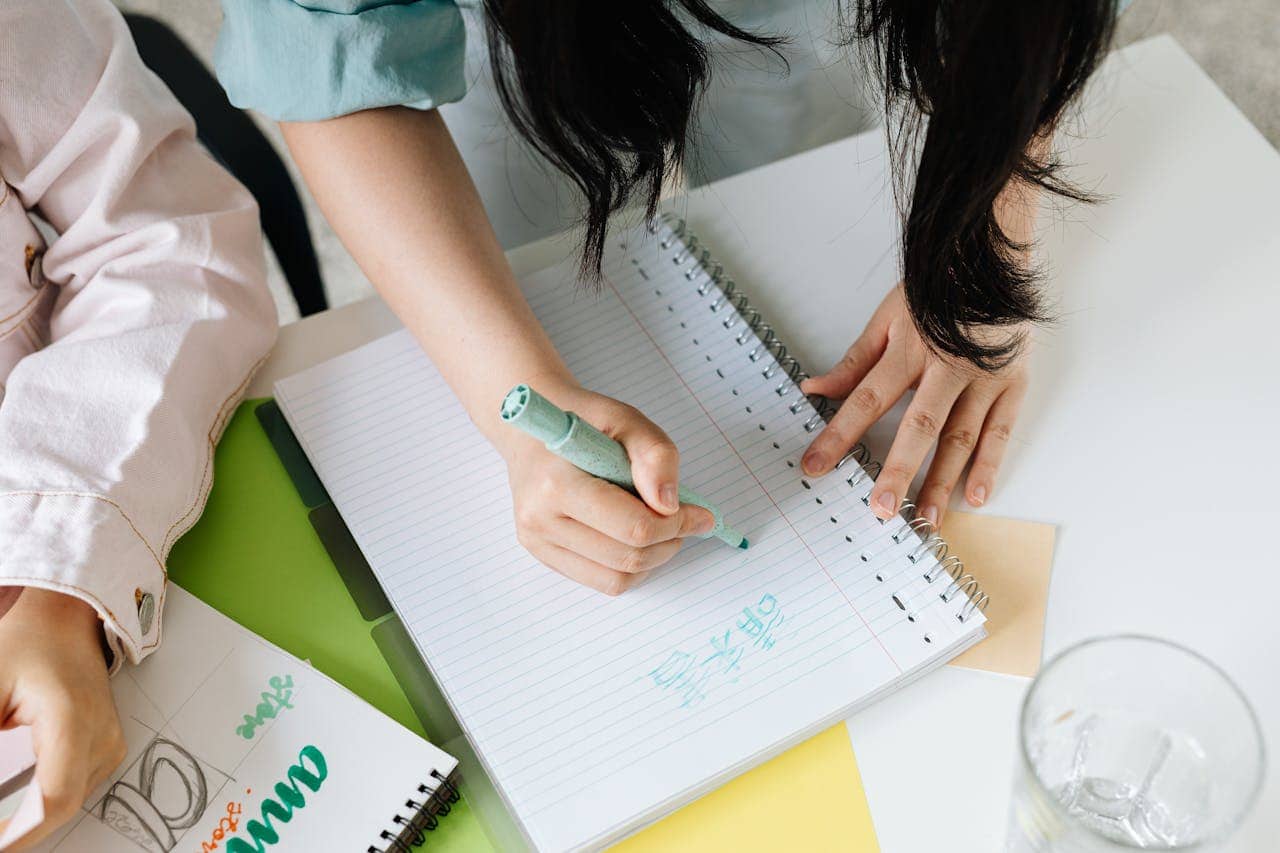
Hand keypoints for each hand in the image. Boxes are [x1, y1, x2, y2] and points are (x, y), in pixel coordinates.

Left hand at [0, 587, 124, 849]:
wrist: (65, 616)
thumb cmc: (26, 642)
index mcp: (73, 720)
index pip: (52, 801)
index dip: (15, 836)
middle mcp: (101, 735)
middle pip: (58, 808)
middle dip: (16, 830)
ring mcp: (109, 741)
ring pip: (67, 802)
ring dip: (28, 817)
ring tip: (0, 819)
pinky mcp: (107, 745)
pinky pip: (75, 788)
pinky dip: (42, 801)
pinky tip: (16, 800)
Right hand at [502, 386, 714, 594]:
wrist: (532, 432)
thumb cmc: (583, 421)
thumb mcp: (626, 419)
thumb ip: (655, 456)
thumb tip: (670, 505)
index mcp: (557, 484)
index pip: (632, 527)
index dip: (677, 524)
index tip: (700, 513)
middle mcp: (540, 519)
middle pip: (627, 557)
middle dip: (669, 542)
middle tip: (684, 520)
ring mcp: (538, 542)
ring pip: (617, 578)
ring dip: (653, 559)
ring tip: (661, 529)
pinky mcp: (543, 555)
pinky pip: (601, 581)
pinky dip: (631, 567)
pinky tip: (636, 539)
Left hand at [799, 286, 1027, 525]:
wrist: (994, 255)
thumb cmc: (938, 286)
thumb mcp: (888, 316)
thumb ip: (854, 360)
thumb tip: (814, 388)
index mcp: (910, 349)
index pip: (866, 400)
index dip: (838, 435)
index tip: (815, 465)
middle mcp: (948, 366)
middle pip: (919, 426)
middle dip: (898, 471)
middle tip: (881, 509)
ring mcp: (985, 377)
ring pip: (962, 437)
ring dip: (944, 481)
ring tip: (927, 518)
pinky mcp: (1014, 381)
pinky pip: (1001, 430)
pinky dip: (989, 465)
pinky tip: (975, 496)